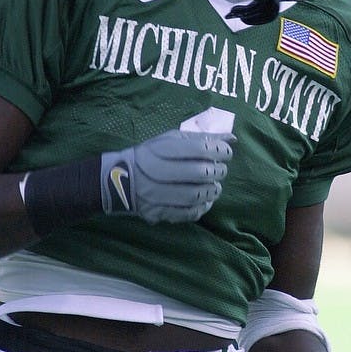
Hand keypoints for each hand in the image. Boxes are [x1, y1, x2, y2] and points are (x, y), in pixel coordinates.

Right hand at [101, 129, 232, 222]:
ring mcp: (156, 194)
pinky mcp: (157, 212)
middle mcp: (157, 170)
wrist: (118, 179)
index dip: (219, 151)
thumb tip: (231, 139)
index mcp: (161, 149)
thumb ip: (201, 138)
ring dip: (212, 191)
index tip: (225, 153)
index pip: (200, 149)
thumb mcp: (171, 140)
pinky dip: (202, 207)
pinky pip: (188, 213)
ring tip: (214, 186)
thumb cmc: (151, 155)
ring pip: (196, 195)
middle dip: (217, 171)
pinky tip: (204, 201)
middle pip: (200, 173)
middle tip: (219, 170)